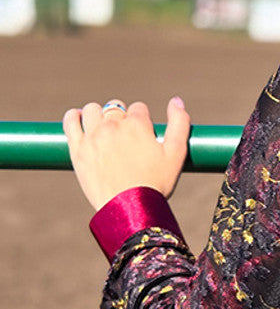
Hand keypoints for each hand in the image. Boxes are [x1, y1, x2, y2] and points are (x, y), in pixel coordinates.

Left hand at [62, 97, 191, 211]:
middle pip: (115, 108)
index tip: (143, 136)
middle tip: (125, 138)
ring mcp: (93, 136)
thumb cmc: (156, 183)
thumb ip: (180, 122)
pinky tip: (79, 120)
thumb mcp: (177, 153)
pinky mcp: (77, 149)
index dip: (143, 121)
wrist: (130, 208)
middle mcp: (113, 126)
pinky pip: (70, 122)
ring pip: (92, 110)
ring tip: (104, 129)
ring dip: (99, 115)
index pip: (139, 108)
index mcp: (137, 124)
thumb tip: (176, 100)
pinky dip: (73, 117)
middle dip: (121, 118)